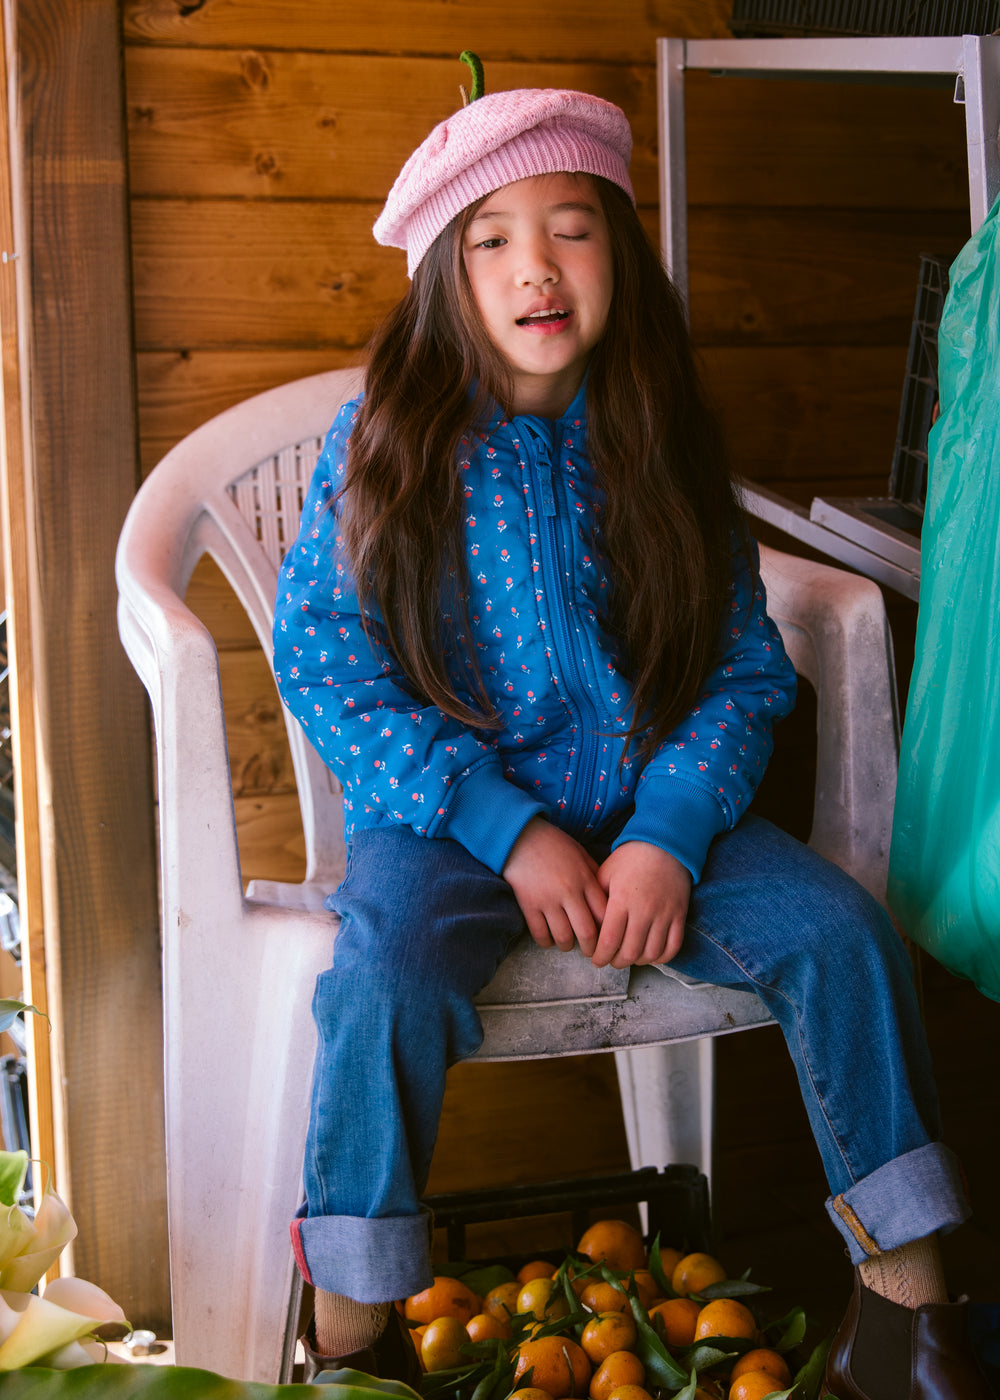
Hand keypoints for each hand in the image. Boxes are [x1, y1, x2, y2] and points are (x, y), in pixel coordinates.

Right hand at [502, 818, 607, 952]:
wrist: (519, 836)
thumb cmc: (553, 844)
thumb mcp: (580, 853)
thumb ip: (594, 874)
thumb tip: (608, 894)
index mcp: (585, 879)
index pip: (605, 914)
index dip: (608, 931)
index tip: (607, 938)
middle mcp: (569, 892)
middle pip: (587, 932)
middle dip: (591, 948)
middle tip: (590, 952)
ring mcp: (547, 900)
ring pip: (563, 937)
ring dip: (567, 946)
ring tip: (568, 943)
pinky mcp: (528, 905)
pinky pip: (540, 934)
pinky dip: (546, 942)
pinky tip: (548, 938)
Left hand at [592, 842, 690, 968]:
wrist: (664, 844)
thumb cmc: (630, 858)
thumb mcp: (606, 873)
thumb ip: (597, 899)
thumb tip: (587, 924)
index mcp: (622, 900)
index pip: (609, 941)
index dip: (600, 956)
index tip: (595, 959)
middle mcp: (644, 911)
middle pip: (630, 952)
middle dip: (616, 962)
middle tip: (609, 960)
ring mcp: (664, 914)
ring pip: (651, 953)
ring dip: (637, 962)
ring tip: (628, 958)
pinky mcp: (679, 915)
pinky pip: (673, 946)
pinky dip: (661, 957)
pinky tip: (650, 956)